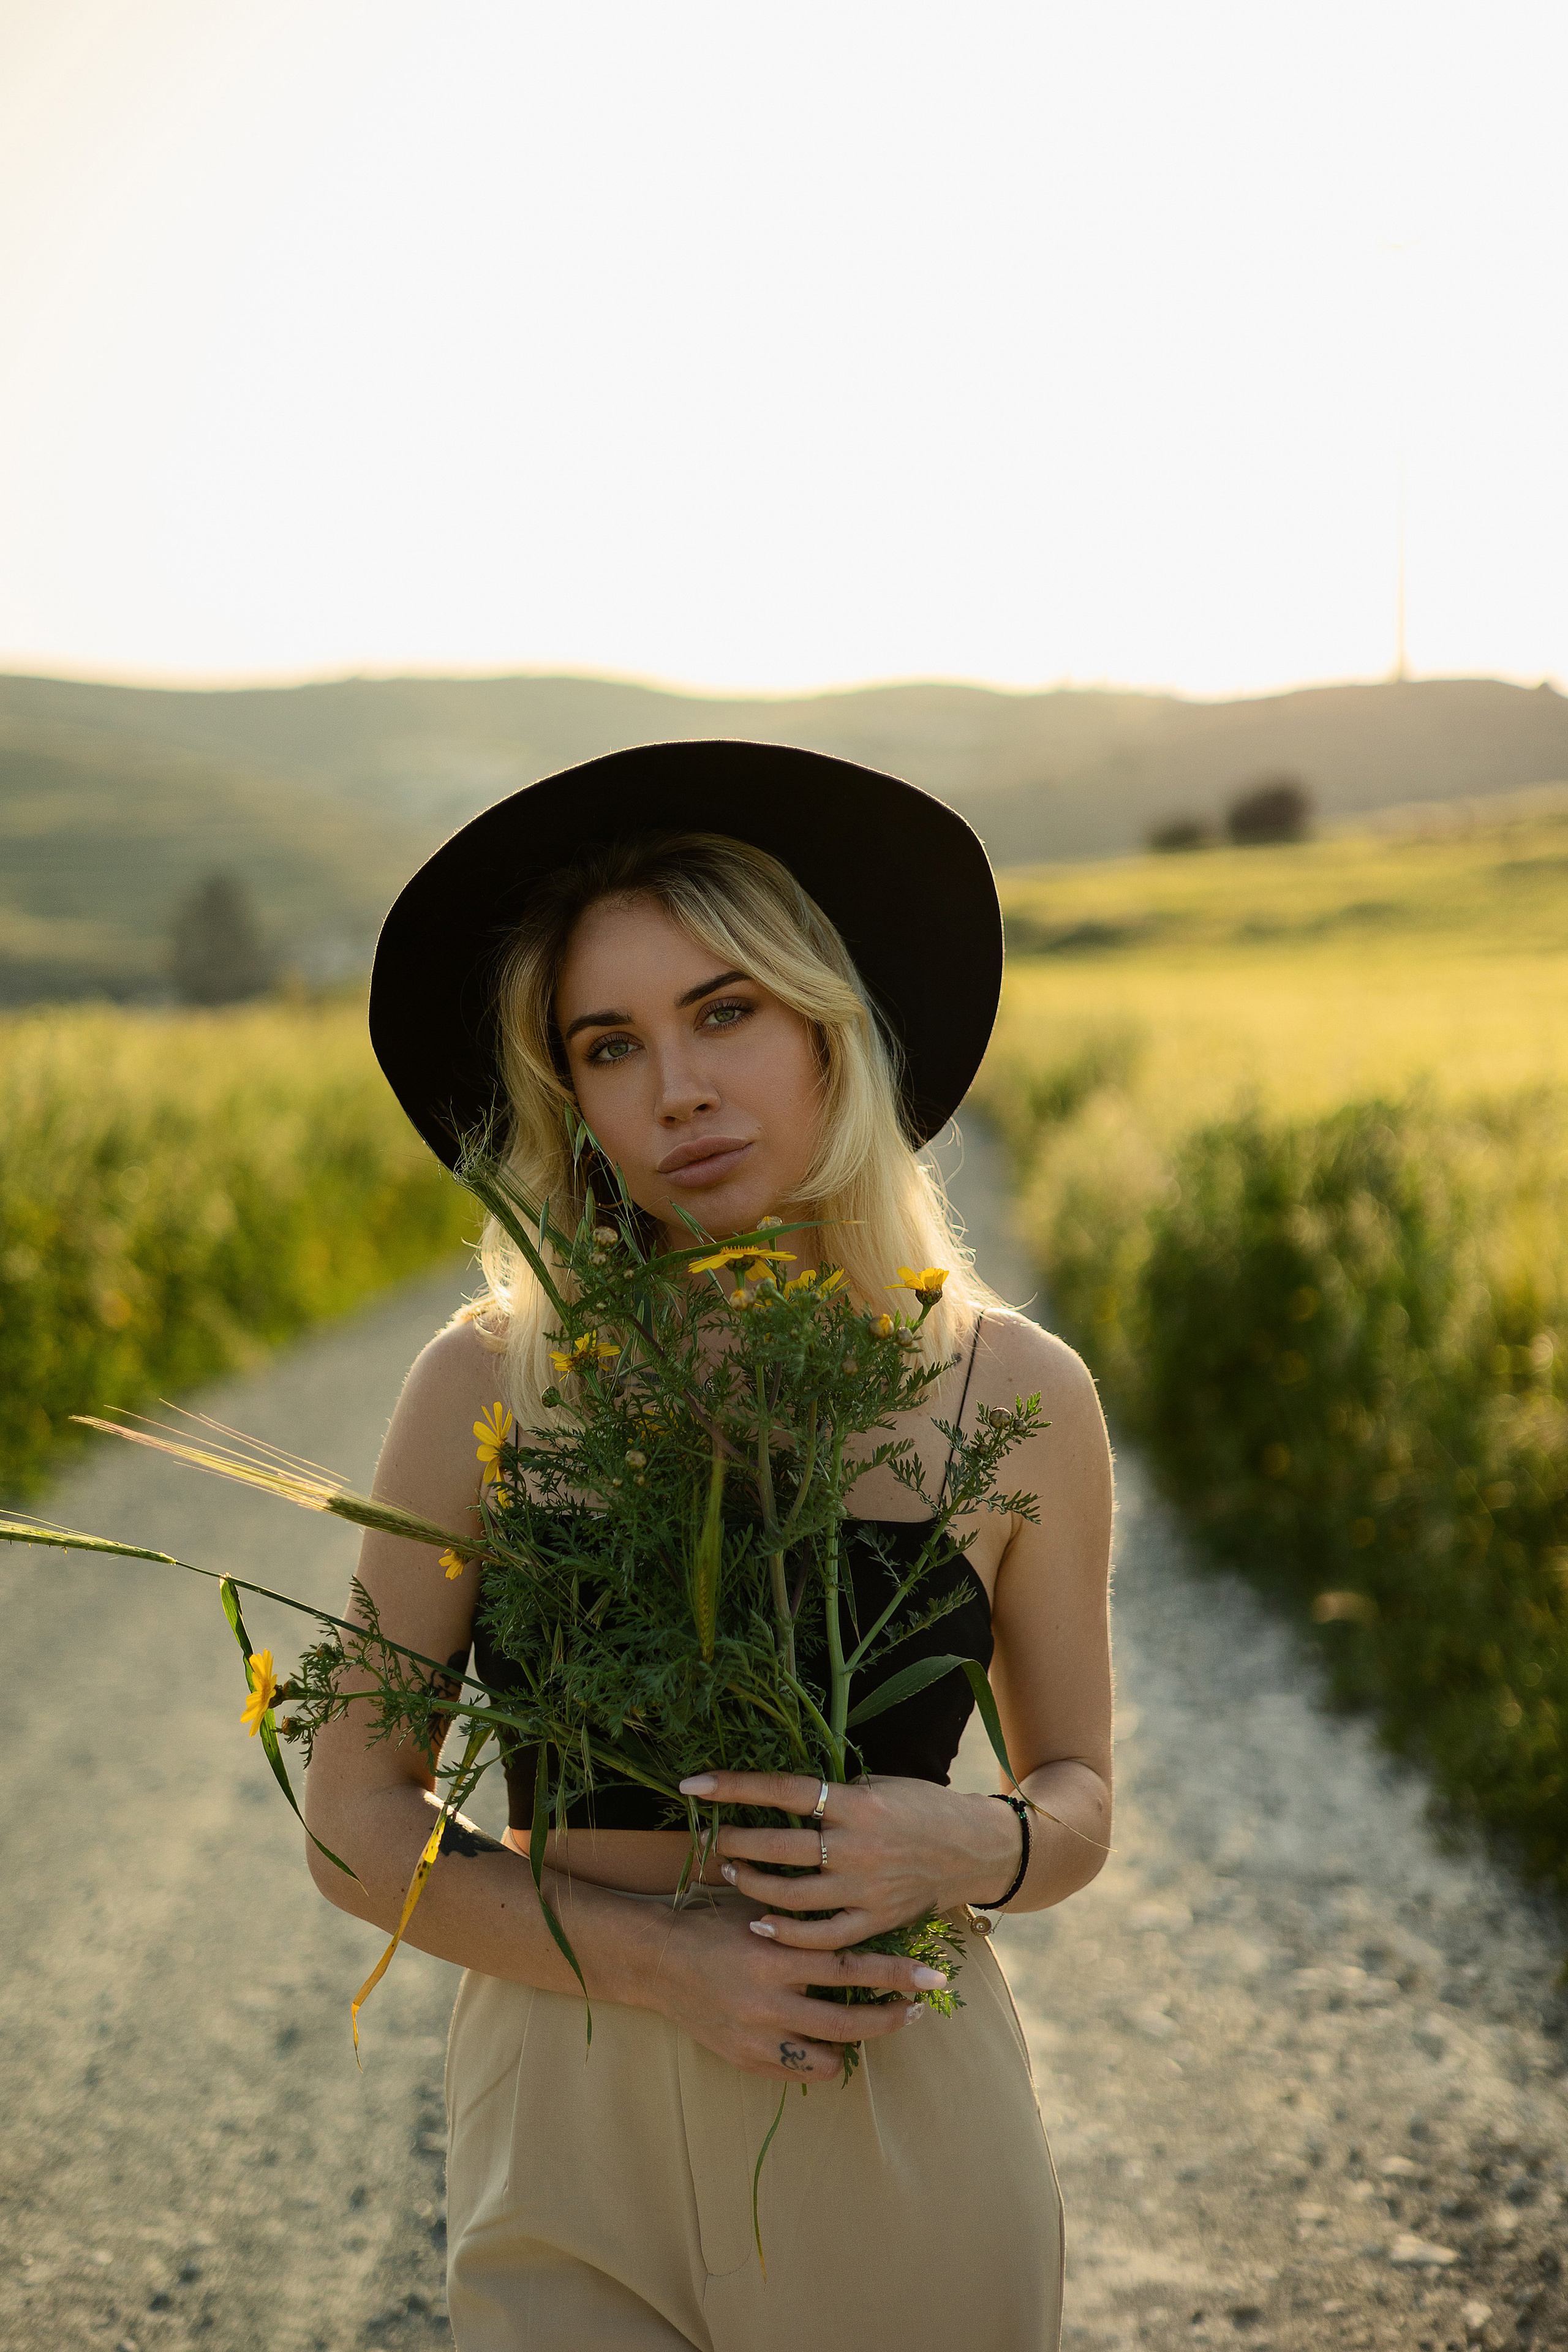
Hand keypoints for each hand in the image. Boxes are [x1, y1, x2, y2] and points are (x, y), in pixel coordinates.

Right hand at [644, 1889, 942, 2079]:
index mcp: (774, 1955)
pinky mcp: (745, 2060)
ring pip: (827, 2056)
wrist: (657, 1962)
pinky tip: (834, 2044)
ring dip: (859, 2043)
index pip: (849, 1969)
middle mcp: (767, 2001)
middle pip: (847, 2022)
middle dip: (891, 2017)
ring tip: (879, 2026)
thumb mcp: (761, 1911)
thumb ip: (805, 1922)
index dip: (895, 1974)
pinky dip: (823, 2059)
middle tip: (918, 2008)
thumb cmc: (715, 1926)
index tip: (931, 1974)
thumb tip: (862, 1916)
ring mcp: (756, 2037)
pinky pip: (799, 2071)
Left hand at [679, 1768, 1020, 1950]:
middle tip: (714, 1839)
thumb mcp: (880, 1785)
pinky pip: (822, 1936)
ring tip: (733, 1872)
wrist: (976, 1849)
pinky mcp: (876, 1920)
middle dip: (737, 1842)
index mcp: (858, 1803)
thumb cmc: (924, 1808)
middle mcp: (859, 1846)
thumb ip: (835, 1796)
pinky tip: (761, 1922)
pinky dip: (787, 1932)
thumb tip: (783, 1798)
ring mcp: (867, 1888)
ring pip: (793, 1895)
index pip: (783, 1790)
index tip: (692, 1785)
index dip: (734, 1787)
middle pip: (780, 1846)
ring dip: (755, 1884)